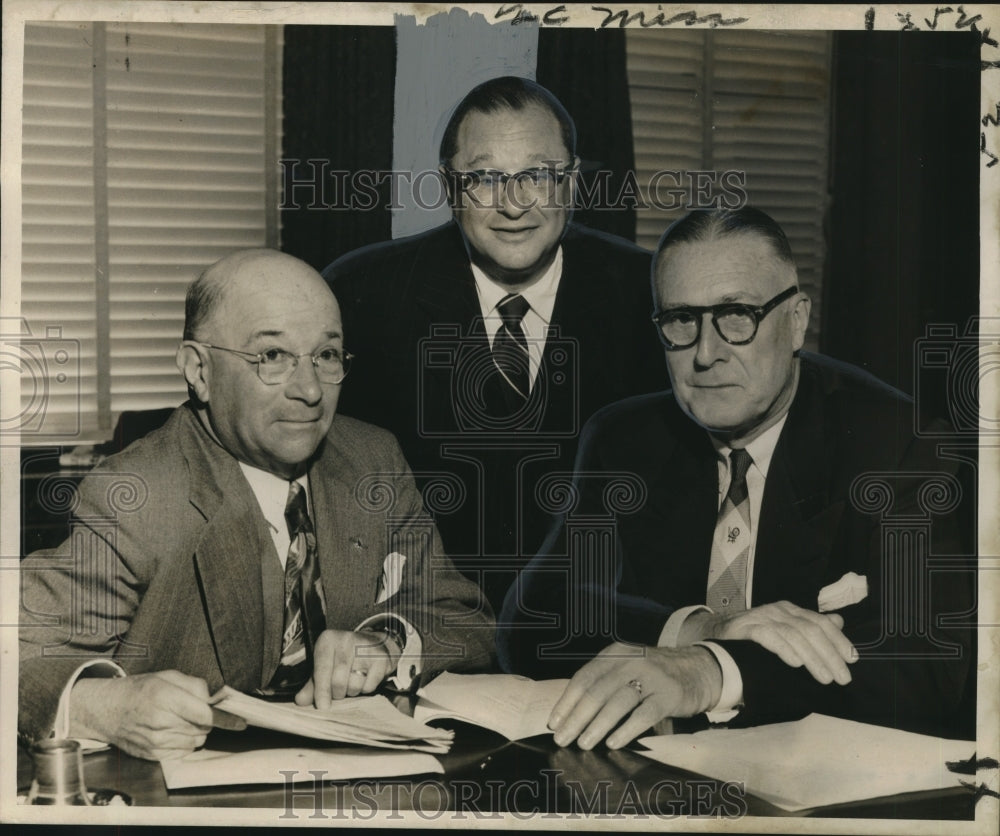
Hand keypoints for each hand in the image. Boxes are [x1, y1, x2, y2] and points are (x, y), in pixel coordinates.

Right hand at [69, 670, 220, 760]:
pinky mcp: (152, 755)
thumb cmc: (140, 690)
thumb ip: (194, 685)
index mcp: (165, 697)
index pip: (204, 714)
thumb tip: (214, 699)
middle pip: (203, 729)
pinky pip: (183, 752)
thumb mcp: (167, 676)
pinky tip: (172, 732)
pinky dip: (184, 743)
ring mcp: (155, 742)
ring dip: (195, 732)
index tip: (241, 722)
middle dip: (205, 720)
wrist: (108, 710)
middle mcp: (160, 722)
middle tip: (191, 711)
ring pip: (195, 742)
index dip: (224, 719)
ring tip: (179, 720)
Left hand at [295, 629, 399, 708]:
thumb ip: (312, 684)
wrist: (375, 645)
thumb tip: (300, 701)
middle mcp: (346, 640)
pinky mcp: (381, 658)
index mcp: (328, 640)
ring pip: (354, 685)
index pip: (322, 669)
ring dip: (352, 691)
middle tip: (339, 691)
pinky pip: (369, 686)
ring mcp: (365, 647)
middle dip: (338, 693)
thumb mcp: (326, 666)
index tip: (322, 706)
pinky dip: (366, 689)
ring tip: (352, 682)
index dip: (321, 690)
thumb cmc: (344, 658)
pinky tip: (365, 678)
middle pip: (338, 681)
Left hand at [548, 644, 721, 750]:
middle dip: (576, 718)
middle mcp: (631, 661)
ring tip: (583, 744)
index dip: (567, 702)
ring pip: (618, 702)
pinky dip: (626, 729)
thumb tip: (571, 713)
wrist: (698, 668)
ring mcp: (651, 677)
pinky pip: (644, 714)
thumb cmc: (653, 674)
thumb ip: (603, 682)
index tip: (553, 723)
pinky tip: (613, 743)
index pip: (584, 678)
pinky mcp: (669, 695)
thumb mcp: (627, 667)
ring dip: (597, 725)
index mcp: (615, 653)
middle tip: (562, 739)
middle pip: (597, 691)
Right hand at [681, 601, 857, 684]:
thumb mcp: (784, 629)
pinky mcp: (746, 628)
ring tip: (825, 678)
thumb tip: (838, 621)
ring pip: (794, 635)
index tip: (852, 659)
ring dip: (813, 658)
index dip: (838, 640)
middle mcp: (778, 610)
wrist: (713, 634)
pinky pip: (769, 637)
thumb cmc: (751, 637)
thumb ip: (809, 626)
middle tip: (842, 677)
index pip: (819, 621)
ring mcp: (761, 617)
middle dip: (830, 654)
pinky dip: (785, 650)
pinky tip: (796, 663)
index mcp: (789, 610)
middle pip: (810, 629)